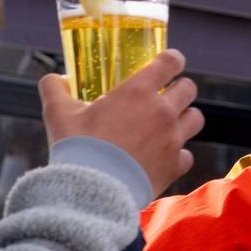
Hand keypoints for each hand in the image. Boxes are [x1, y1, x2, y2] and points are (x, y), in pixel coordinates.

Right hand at [39, 49, 203, 196]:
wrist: (91, 191)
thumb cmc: (77, 148)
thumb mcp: (57, 112)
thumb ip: (55, 88)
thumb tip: (55, 79)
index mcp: (138, 91)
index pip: (171, 61)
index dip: (172, 59)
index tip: (168, 62)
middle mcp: (162, 111)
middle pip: (189, 88)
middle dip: (178, 88)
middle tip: (163, 96)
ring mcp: (172, 139)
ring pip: (195, 119)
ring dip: (184, 118)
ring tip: (168, 124)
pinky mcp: (175, 166)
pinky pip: (187, 154)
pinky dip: (177, 155)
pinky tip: (161, 156)